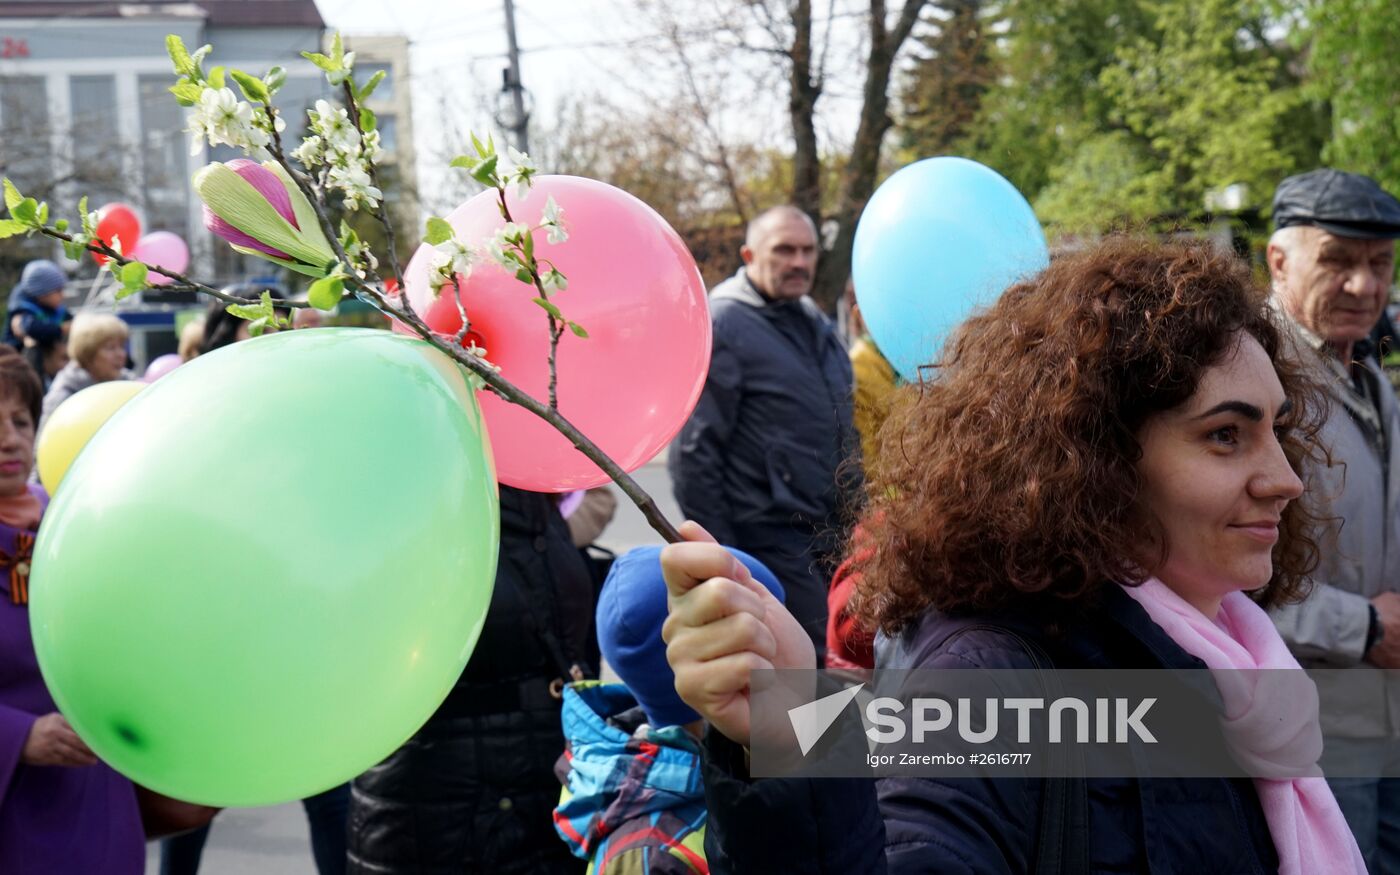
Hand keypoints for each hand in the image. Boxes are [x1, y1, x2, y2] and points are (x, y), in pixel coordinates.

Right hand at [21, 713, 96, 766]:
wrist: (20, 738)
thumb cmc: (42, 726)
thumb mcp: (54, 719)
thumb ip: (70, 722)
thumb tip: (89, 727)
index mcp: (58, 722)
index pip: (78, 728)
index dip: (90, 734)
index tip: (101, 738)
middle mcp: (54, 733)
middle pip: (77, 742)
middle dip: (90, 748)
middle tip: (102, 751)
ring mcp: (50, 746)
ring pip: (72, 754)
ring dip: (84, 758)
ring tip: (94, 760)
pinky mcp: (47, 757)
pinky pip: (64, 761)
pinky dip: (75, 763)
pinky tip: (83, 764)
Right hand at [662, 521, 814, 746]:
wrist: (796, 702)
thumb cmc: (775, 652)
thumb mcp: (755, 597)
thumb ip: (720, 563)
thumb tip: (685, 526)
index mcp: (684, 598)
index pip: (675, 557)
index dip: (716, 560)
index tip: (740, 580)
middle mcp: (673, 626)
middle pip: (719, 590)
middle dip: (757, 612)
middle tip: (758, 636)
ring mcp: (679, 659)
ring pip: (740, 628)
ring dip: (765, 646)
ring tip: (758, 662)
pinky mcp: (692, 690)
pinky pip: (744, 663)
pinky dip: (764, 673)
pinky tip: (755, 685)